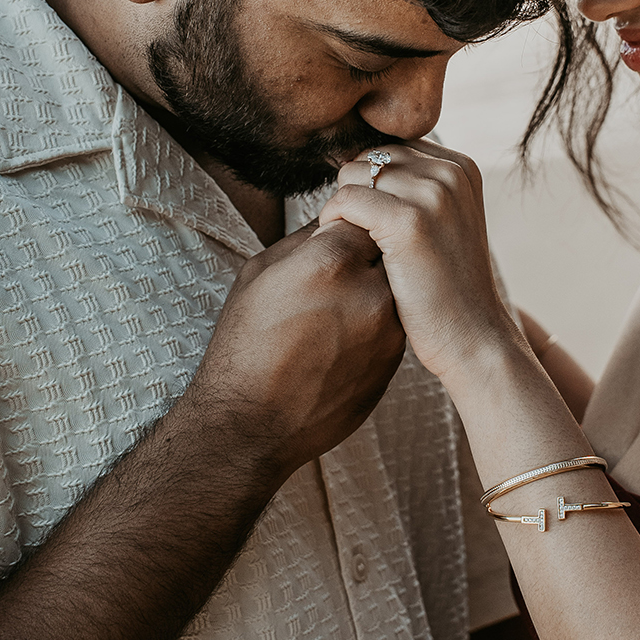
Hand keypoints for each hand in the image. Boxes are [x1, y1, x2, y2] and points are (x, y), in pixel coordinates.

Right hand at [179, 219, 405, 480]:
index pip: (362, 214)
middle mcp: (369, 291)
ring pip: (394, 287)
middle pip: (386, 249)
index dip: (344, 224)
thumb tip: (335, 218)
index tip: (330, 236)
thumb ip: (305, 238)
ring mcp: (388, 329)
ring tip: (334, 311)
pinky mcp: (395, 361)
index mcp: (330, 261)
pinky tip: (340, 340)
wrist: (251, 424)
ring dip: (372, 290)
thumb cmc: (244, 345)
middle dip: (365, 254)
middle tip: (333, 276)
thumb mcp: (259, 274)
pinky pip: (394, 324)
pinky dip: (374, 324)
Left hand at [318, 140, 518, 382]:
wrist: (473, 337)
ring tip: (357, 244)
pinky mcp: (409, 221)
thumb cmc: (446, 287)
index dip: (371, 184)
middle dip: (355, 193)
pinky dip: (334, 223)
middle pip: (369, 157)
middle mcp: (451, 172)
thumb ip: (415, 187)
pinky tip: (347, 248)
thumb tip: (352, 160)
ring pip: (352, 174)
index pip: (389, 148)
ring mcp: (433, 194)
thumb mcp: (444, 222)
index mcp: (461, 166)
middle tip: (362, 237)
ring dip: (343, 209)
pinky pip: (346, 200)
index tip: (376, 223)